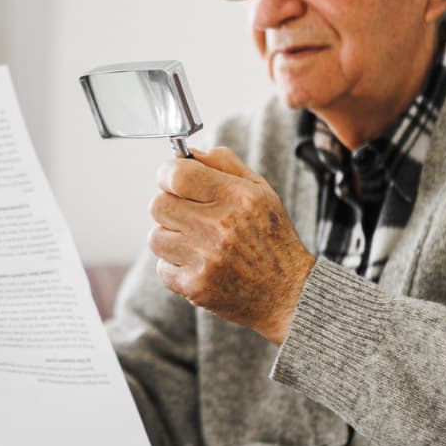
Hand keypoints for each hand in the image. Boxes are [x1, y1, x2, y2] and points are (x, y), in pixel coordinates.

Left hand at [148, 147, 314, 344]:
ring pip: (156, 237)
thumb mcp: (261, 191)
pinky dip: (176, 267)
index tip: (172, 180)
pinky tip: (200, 265)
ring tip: (196, 243)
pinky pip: (162, 268)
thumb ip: (225, 164)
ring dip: (171, 238)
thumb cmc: (272, 239)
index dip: (167, 173)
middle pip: (158, 204)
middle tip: (186, 214)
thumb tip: (188, 153)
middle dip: (168, 206)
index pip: (177, 174)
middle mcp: (220, 226)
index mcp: (237, 197)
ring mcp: (206, 258)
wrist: (288, 293)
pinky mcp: (196, 286)